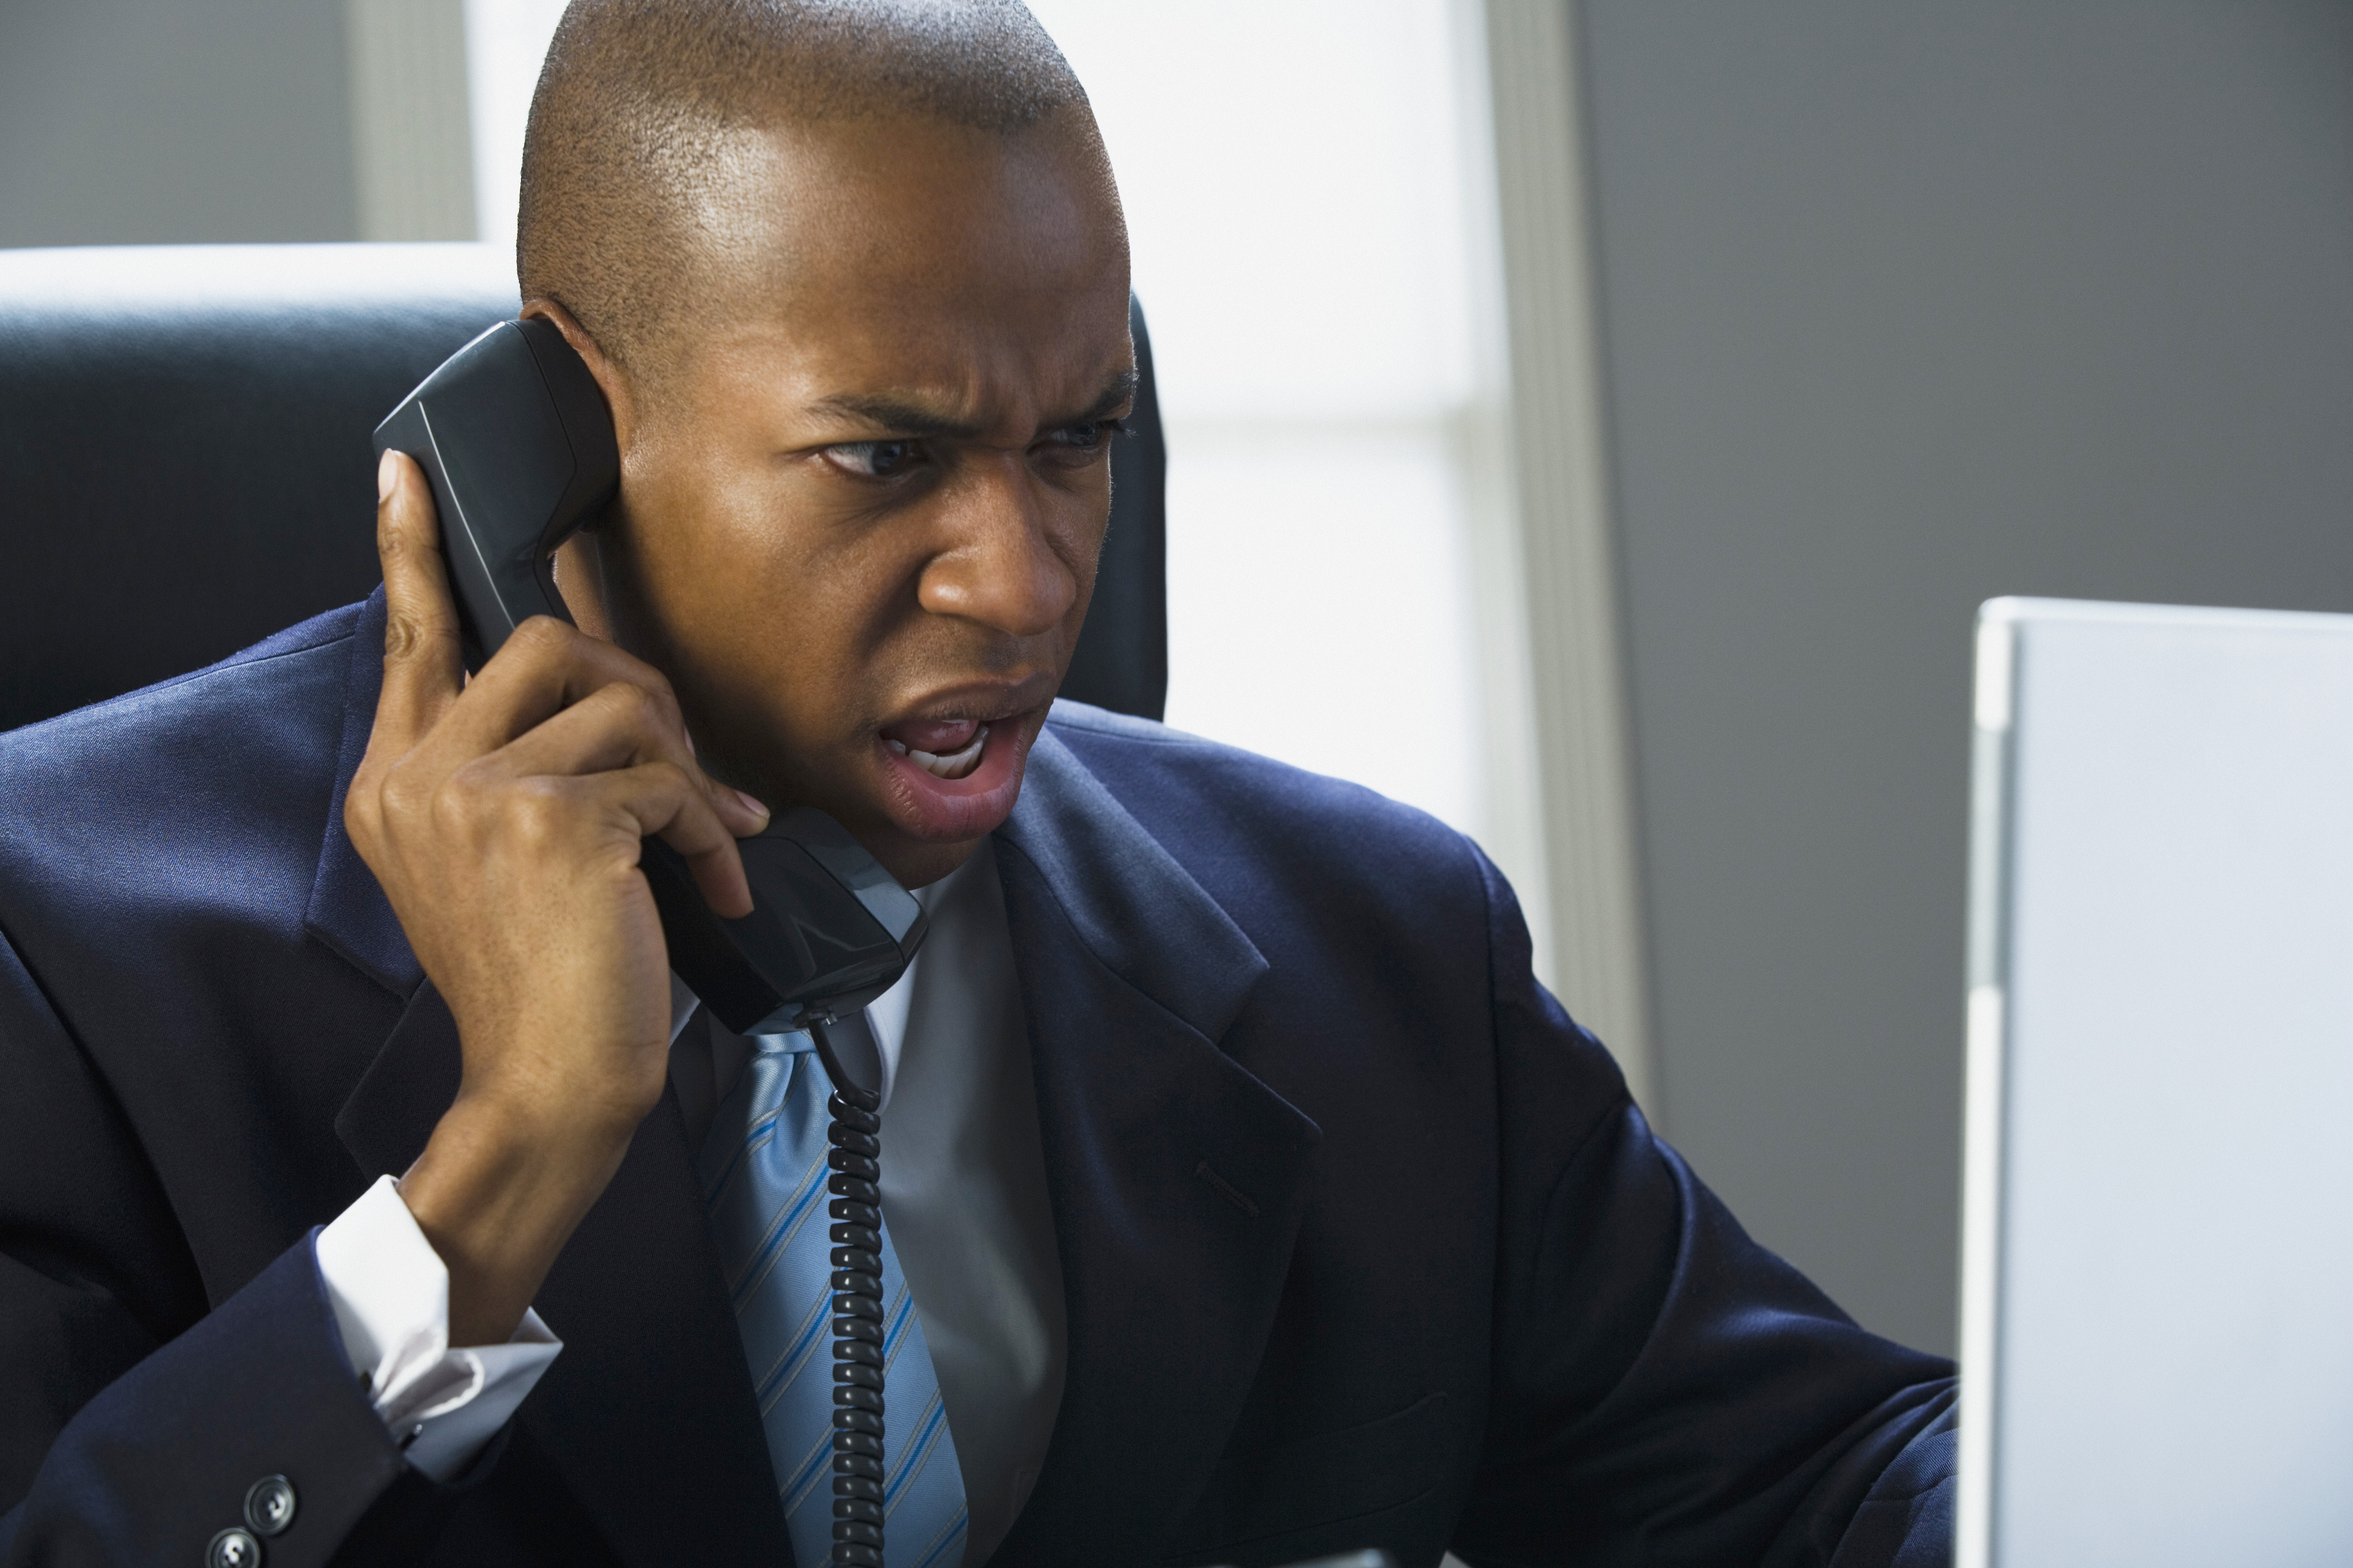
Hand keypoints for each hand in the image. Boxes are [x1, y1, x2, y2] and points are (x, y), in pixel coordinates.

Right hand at [345, 449, 770, 1344]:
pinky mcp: (554, 820)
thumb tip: (598, 693)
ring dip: (684, 768)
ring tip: (702, 838)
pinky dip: (712, 830)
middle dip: (633, 686)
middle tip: (673, 764)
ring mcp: (479, 792)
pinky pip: (668, 778)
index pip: (406, 636)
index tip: (404, 471)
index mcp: (396, 779)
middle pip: (540, 639)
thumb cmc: (544, 979)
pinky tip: (718, 884)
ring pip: (619, 701)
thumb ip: (512, 770)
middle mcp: (419, 773)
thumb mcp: (498, 863)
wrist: (547, 1084)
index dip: (409, 548)